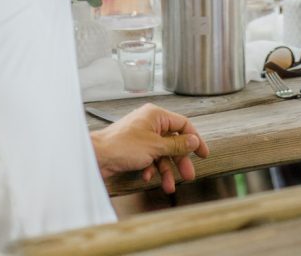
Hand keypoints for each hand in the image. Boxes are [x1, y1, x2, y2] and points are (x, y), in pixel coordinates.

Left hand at [91, 103, 208, 192]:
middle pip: (173, 141)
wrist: (97, 156)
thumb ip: (177, 144)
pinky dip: (151, 168)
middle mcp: (150, 123)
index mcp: (156, 115)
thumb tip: (193, 141)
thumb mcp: (155, 146)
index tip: (203, 154)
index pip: (183, 124)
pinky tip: (147, 177)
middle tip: (188, 175)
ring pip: (161, 153)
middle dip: (180, 160)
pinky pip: (149, 158)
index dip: (194, 139)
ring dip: (166, 170)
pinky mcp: (134, 148)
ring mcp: (141, 136)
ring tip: (169, 185)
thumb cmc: (121, 146)